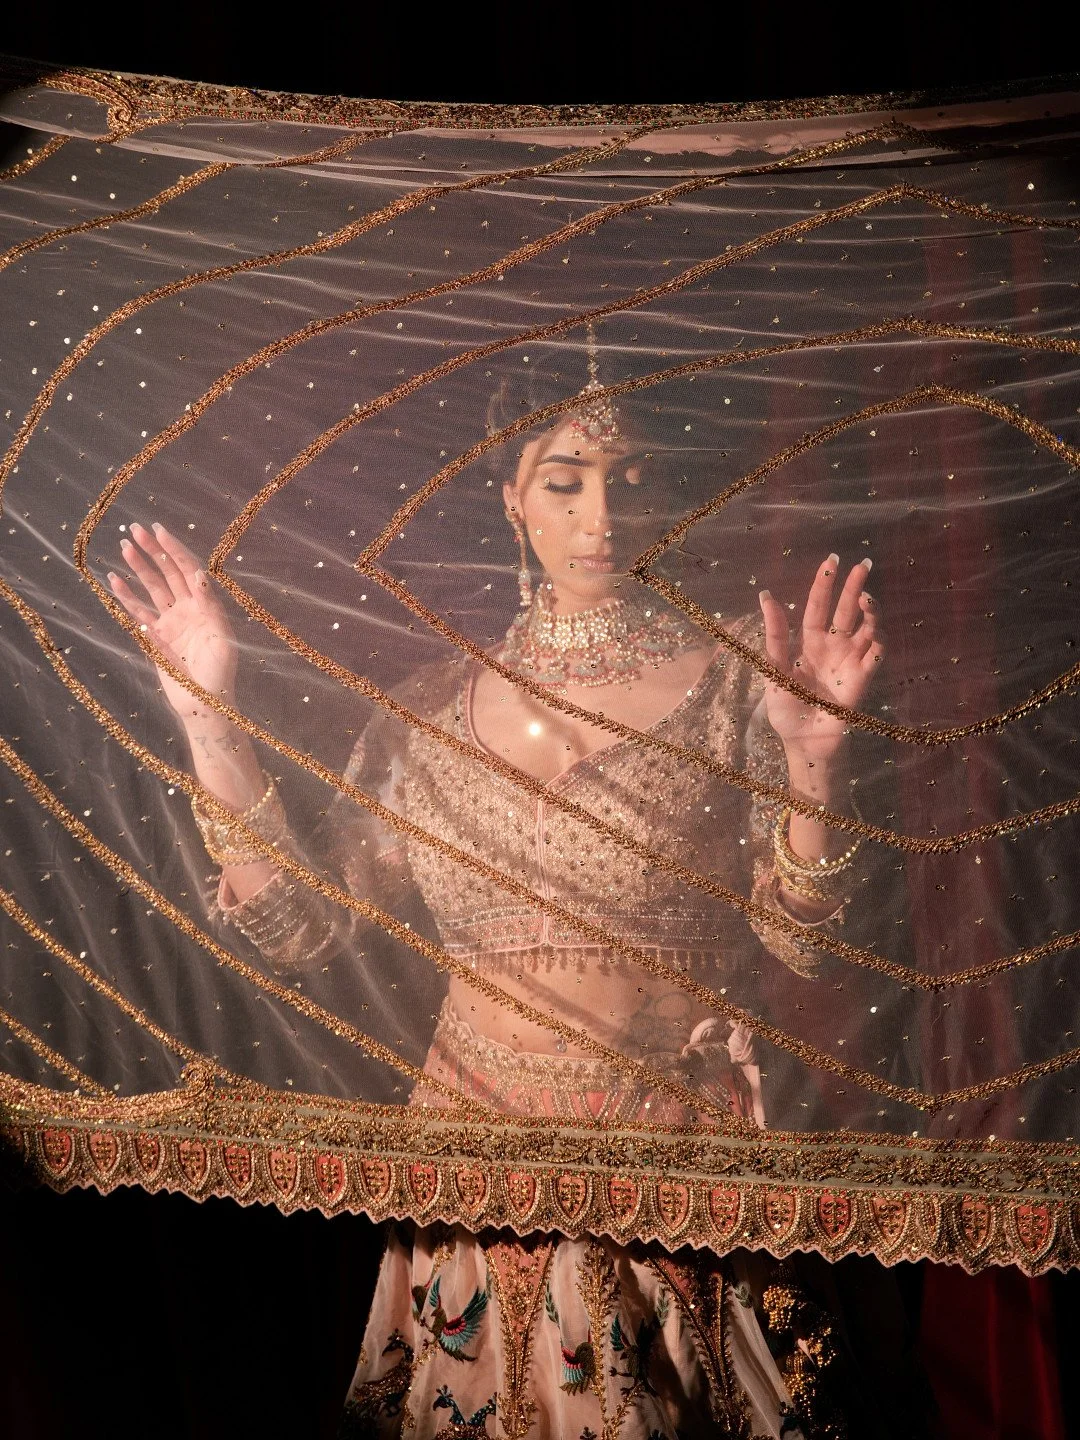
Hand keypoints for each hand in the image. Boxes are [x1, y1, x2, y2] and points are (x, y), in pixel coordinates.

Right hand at [107, 522, 238, 723]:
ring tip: (124, 546)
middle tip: (135, 529)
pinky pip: (137, 612)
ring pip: (152, 588)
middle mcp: (189, 610)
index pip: (189, 570)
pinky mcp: (155, 638)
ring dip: (138, 568)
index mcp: (207, 606)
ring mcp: (171, 622)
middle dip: (152, 551)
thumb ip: (211, 606)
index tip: (159, 531)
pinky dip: (125, 597)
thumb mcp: (222, 639)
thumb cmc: (220, 674)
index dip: (174, 550)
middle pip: (168, 573)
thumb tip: (199, 574)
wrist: (204, 705)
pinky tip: (114, 579)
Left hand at [758, 553, 883, 768]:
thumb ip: (774, 635)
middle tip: (862, 564)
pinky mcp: (862, 679)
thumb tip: (765, 595)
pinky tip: (874, 636)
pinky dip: (878, 643)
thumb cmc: (787, 709)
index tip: (832, 560)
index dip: (824, 584)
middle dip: (855, 586)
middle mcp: (833, 646)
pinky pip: (876, 655)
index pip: (818, 606)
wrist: (803, 743)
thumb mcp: (774, 670)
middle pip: (846, 610)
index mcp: (809, 642)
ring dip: (870, 612)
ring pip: (868, 627)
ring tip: (865, 599)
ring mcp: (850, 661)